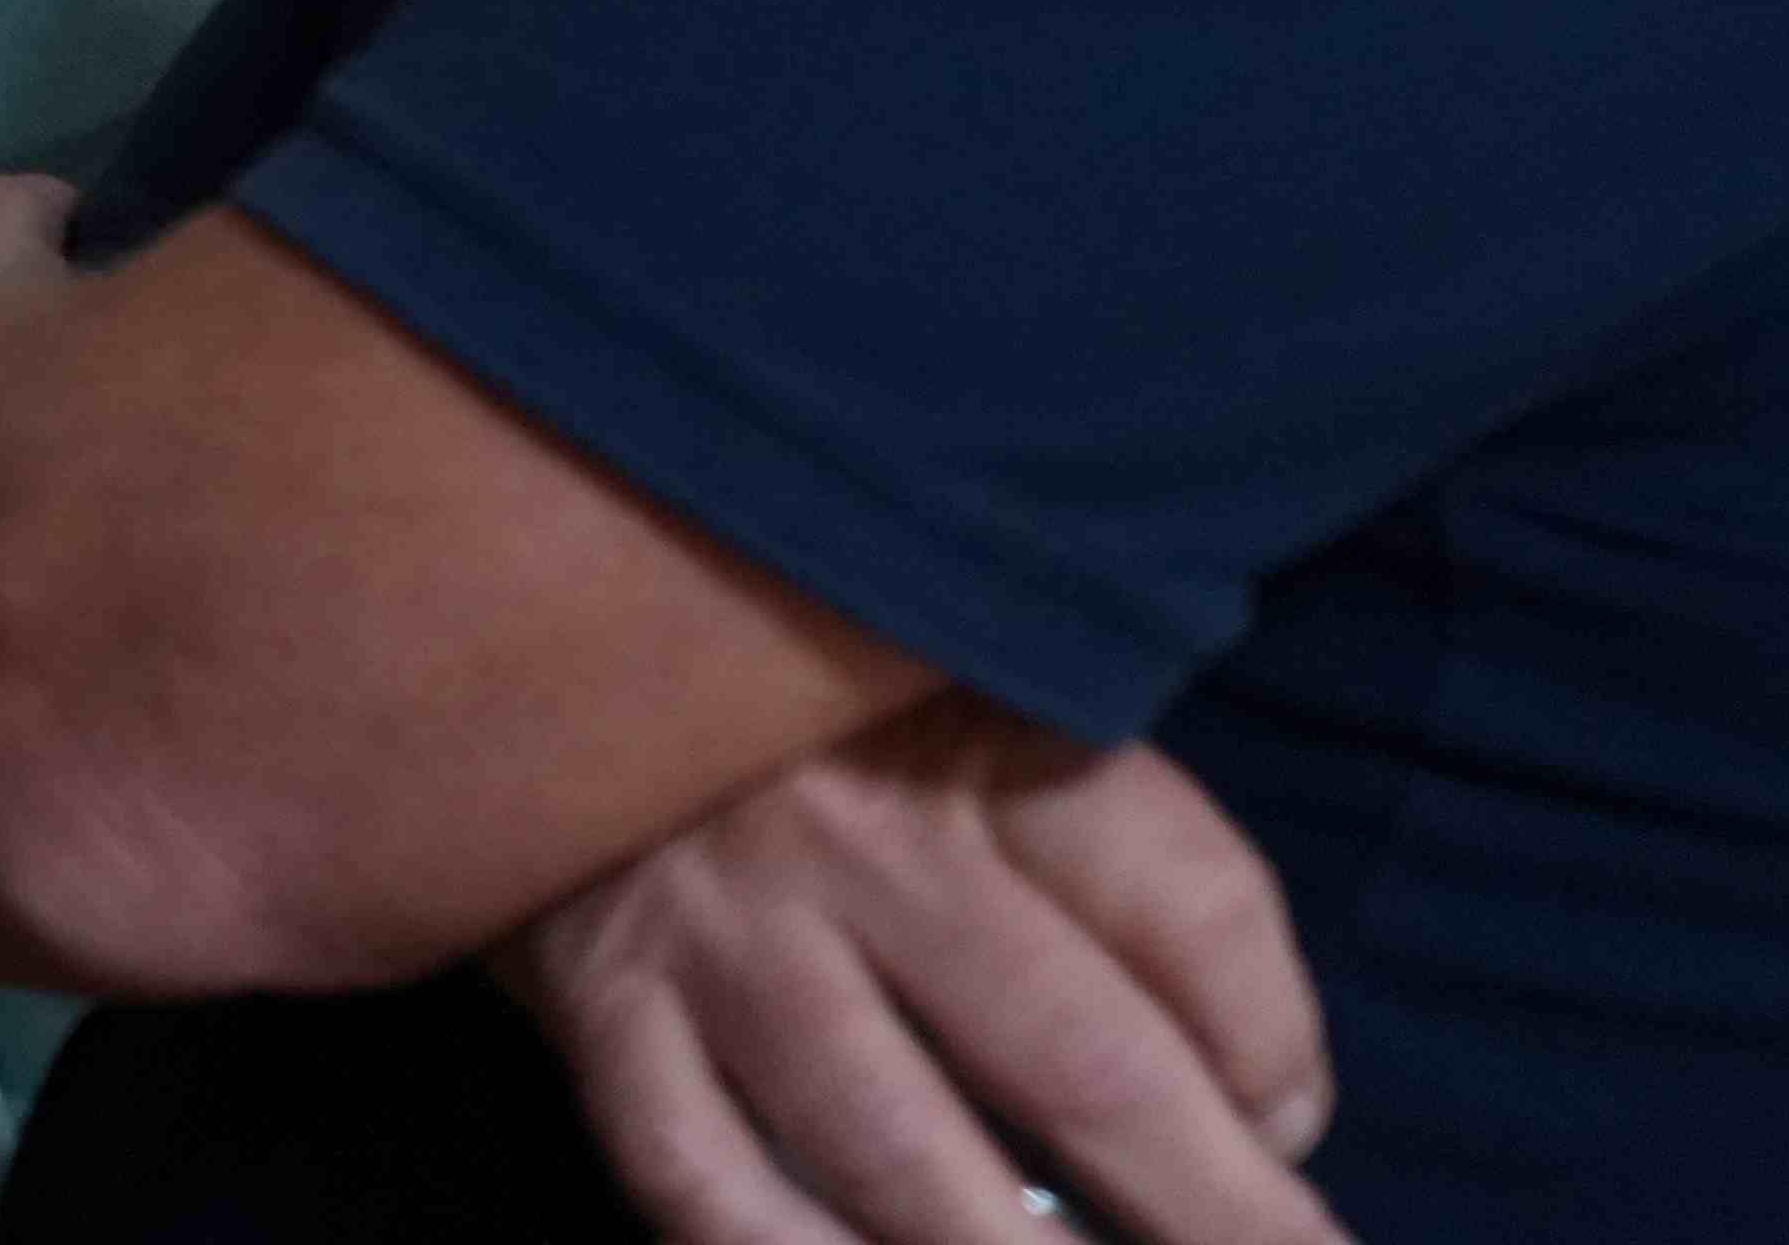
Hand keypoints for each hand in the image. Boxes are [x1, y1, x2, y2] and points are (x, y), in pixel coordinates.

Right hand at [502, 700, 1339, 1244]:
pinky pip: (703, 1181)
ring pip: (899, 1155)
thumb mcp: (958, 690)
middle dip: (1220, 1224)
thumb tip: (1263, 1105)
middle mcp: (857, 829)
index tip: (1288, 1132)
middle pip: (1085, 1065)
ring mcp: (719, 926)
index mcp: (974, 724)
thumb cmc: (788, 686)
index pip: (1193, 912)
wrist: (501, 606)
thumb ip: (1107, 853)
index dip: (1278, 1053)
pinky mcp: (597, 999)